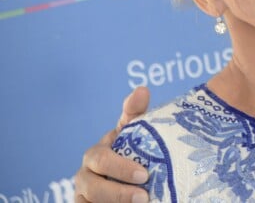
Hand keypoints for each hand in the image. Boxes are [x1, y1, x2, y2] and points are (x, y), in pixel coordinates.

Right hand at [75, 86, 150, 202]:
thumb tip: (142, 89)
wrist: (126, 177)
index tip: (145, 174)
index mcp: (96, 154)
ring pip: (90, 202)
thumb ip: (135, 112)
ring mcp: (83, 196)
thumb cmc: (131, 149)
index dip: (121, 168)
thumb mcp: (134, 131)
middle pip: (95, 187)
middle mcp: (85, 176)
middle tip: (144, 195)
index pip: (102, 160)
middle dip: (119, 192)